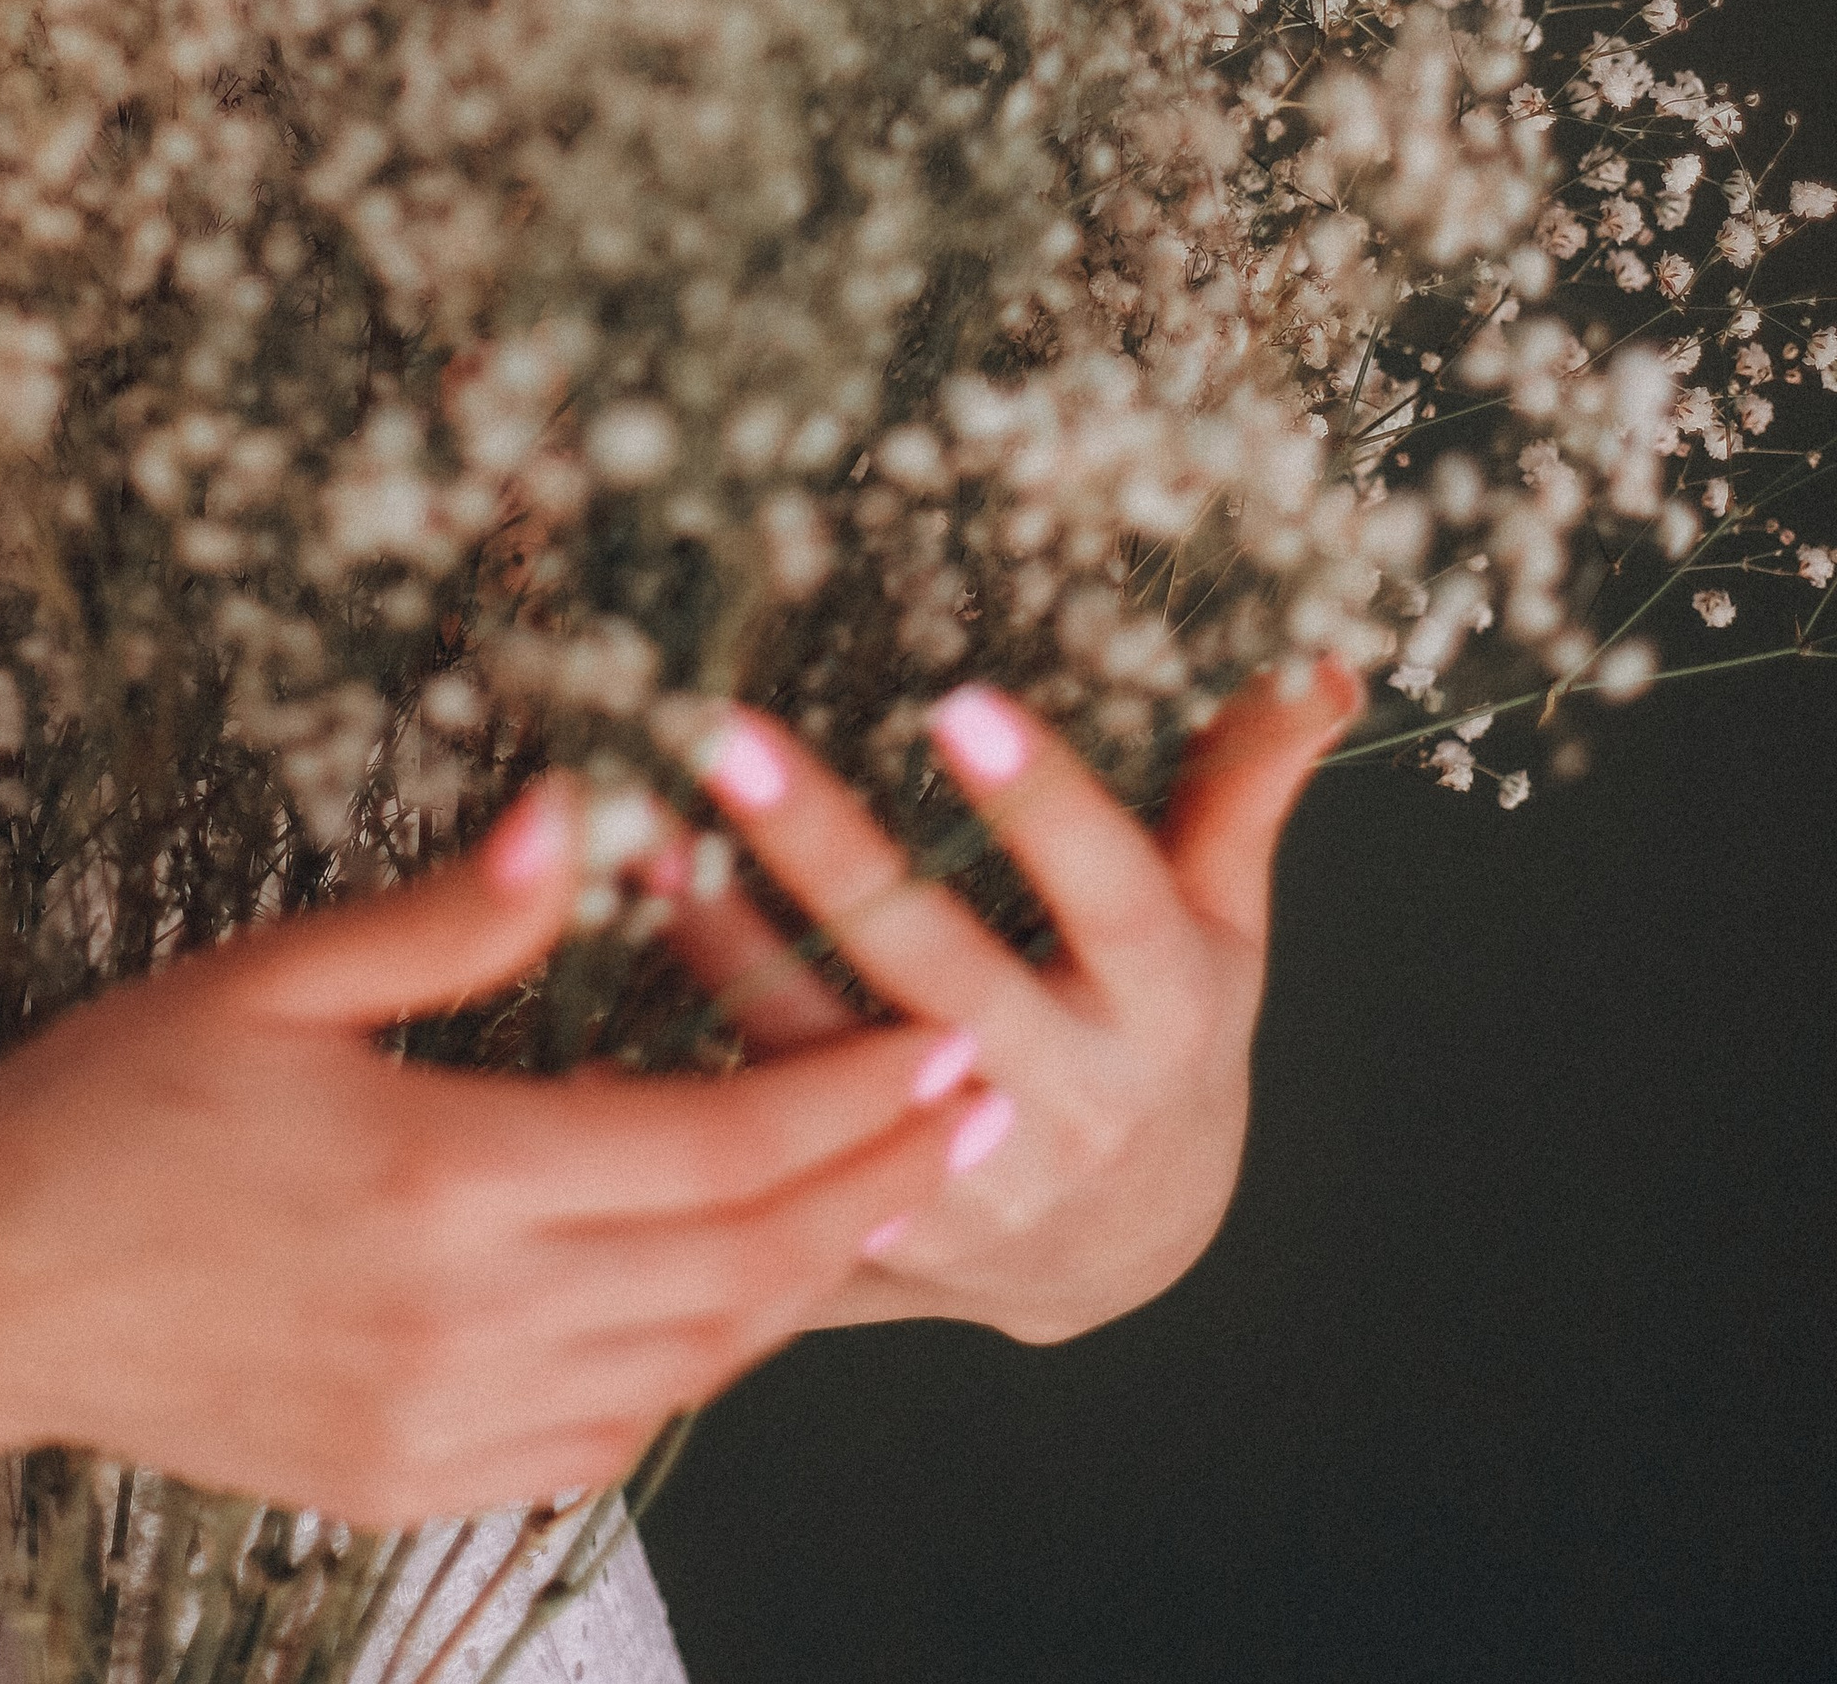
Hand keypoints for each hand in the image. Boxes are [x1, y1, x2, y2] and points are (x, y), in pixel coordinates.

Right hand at [0, 780, 982, 1519]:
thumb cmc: (115, 1099)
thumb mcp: (277, 972)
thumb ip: (454, 914)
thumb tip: (586, 815)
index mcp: (438, 1181)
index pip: (714, 1151)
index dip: (850, 1098)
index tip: (946, 1040)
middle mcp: (459, 1326)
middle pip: (739, 1271)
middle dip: (879, 1187)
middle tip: (981, 1110)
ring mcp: (437, 1425)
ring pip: (692, 1366)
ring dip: (807, 1282)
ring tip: (891, 1190)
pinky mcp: (406, 1481)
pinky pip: (605, 1438)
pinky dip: (695, 1365)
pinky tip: (728, 1297)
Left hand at [654, 660, 1360, 1343]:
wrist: (1128, 1254)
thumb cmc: (1166, 1036)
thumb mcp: (1224, 923)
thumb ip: (1242, 789)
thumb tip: (1318, 661)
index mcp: (1166, 1004)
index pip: (1113, 890)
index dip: (1044, 803)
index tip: (959, 698)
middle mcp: (1070, 1098)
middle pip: (937, 967)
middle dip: (829, 853)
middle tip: (726, 738)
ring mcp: (968, 1179)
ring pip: (829, 1059)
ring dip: (726, 949)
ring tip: (647, 838)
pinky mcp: (877, 1236)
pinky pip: (767, 1149)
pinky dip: (683, 1074)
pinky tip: (596, 983)